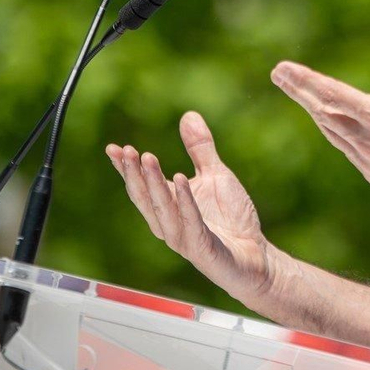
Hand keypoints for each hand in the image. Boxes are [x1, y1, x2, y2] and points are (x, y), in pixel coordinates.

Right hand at [105, 112, 275, 304]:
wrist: (256, 255)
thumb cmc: (232, 219)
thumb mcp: (216, 175)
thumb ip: (200, 149)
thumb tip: (188, 115)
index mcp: (168, 207)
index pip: (141, 186)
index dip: (125, 169)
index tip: (113, 148)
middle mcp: (169, 223)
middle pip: (145, 197)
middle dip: (134, 174)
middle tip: (125, 150)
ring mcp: (184, 238)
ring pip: (162, 209)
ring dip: (153, 184)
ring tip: (147, 158)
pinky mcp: (203, 248)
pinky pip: (191, 222)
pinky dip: (185, 201)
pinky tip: (181, 179)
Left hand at [270, 23, 369, 214]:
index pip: (333, 95)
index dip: (306, 81)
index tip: (284, 69)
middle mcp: (367, 141)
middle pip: (323, 113)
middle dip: (300, 92)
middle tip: (279, 75)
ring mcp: (368, 161)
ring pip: (332, 133)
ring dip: (315, 112)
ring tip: (299, 94)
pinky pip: (345, 149)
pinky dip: (332, 131)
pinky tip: (328, 123)